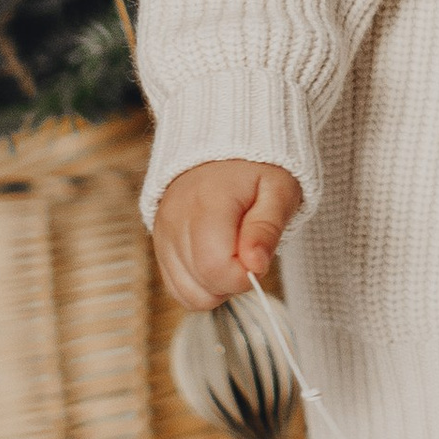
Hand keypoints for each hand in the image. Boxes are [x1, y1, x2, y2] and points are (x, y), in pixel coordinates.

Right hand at [152, 158, 303, 310]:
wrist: (223, 144)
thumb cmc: (256, 169)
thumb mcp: (278, 189)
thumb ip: (267, 228)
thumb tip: (256, 266)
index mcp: (207, 204)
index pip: (216, 268)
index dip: (246, 275)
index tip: (259, 255)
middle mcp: (176, 222)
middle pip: (202, 286)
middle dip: (234, 281)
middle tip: (249, 251)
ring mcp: (163, 235)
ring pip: (188, 294)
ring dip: (217, 286)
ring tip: (234, 253)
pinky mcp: (160, 244)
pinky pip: (177, 287)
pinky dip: (201, 284)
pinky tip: (217, 259)